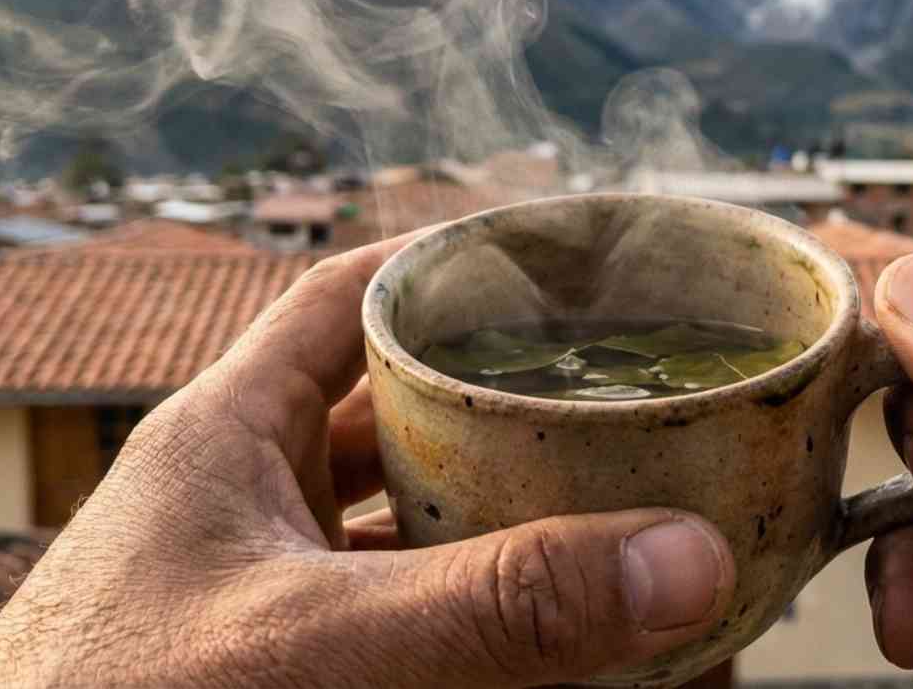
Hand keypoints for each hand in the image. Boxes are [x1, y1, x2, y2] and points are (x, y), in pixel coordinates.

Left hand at [0, 235, 734, 688]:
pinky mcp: (285, 659)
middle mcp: (246, 497)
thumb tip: (686, 557)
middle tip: (609, 388)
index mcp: (225, 433)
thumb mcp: (315, 644)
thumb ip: (497, 606)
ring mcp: (263, 585)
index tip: (554, 263)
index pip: (345, 296)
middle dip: (498, 399)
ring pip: (399, 518)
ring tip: (601, 494)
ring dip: (490, 511)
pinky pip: (398, 611)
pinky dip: (467, 610)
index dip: (446, 264)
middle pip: (392, 408)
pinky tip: (538, 627)